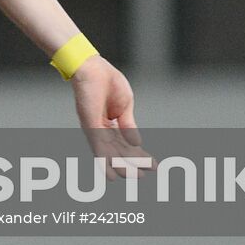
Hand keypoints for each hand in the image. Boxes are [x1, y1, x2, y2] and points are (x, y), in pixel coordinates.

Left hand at [69, 56, 149, 179]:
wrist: (93, 67)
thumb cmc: (107, 81)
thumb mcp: (125, 105)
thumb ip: (128, 125)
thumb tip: (137, 143)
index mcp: (110, 123)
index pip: (126, 144)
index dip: (140, 155)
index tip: (155, 166)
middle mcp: (101, 129)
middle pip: (118, 151)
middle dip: (132, 163)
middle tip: (145, 176)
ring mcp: (94, 128)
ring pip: (108, 153)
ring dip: (121, 166)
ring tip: (133, 177)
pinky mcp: (90, 125)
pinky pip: (98, 146)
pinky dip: (104, 161)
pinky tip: (110, 173)